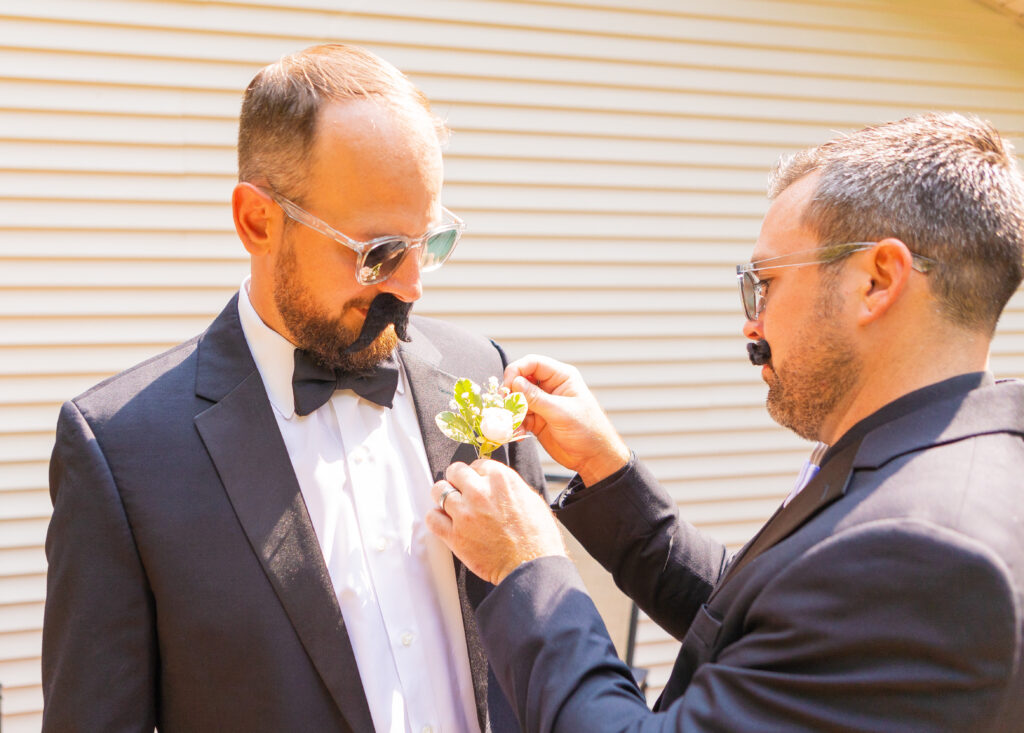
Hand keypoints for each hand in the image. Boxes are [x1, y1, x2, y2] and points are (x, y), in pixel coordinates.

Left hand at [425, 460, 566, 584]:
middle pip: (454, 472)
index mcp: (501, 479)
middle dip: (457, 480)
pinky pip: (432, 518)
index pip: (476, 464)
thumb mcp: (530, 499)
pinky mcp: (455, 535)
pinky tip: (445, 522)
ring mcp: (465, 513)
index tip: (477, 483)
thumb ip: (508, 487)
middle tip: (461, 491)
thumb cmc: (537, 536)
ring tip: (450, 506)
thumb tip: (495, 484)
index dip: (476, 475)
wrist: (531, 565)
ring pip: (438, 491)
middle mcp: (480, 491)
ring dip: (443, 497)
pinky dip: (436, 518)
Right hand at [504, 354, 629, 485]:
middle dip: (511, 394)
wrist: (593, 458)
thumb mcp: (561, 412)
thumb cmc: (587, 430)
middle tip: (505, 408)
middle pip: (521, 380)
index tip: (508, 387)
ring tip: (511, 425)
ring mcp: (543, 404)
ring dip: (511, 412)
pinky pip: (519, 417)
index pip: (533, 363)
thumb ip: (536, 398)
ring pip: (517, 400)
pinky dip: (515, 425)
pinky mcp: (537, 420)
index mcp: (561, 377)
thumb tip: (514, 382)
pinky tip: (518, 435)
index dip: (517, 371)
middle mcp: (550, 387)